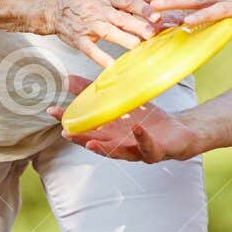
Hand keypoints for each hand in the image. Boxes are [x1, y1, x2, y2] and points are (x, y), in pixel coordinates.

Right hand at [47, 0, 155, 67]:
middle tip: (153, 33)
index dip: (142, 8)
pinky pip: (91, 50)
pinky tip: (112, 67)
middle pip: (121, 18)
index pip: (127, 0)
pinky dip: (101, 58)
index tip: (156, 16)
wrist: (52, 5)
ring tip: (137, 46)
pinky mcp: (79, 39)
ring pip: (108, 33)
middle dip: (138, 26)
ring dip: (124, 39)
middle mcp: (98, 9)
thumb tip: (150, 2)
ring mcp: (88, 25)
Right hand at [49, 76, 205, 162]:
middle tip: (65, 132)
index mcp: (111, 132)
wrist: (179, 133)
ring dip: (104, 148)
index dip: (69, 120)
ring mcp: (138, 150)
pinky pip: (148, 147)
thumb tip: (67, 79)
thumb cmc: (147, 120)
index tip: (52, 111)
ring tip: (90, 141)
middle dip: (81, 138)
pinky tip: (136, 128)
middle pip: (97, 142)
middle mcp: (121, 144)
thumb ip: (96, 94)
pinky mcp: (156, 152)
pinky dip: (142, 139)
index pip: (87, 126)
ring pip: (119, 152)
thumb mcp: (121, 103)